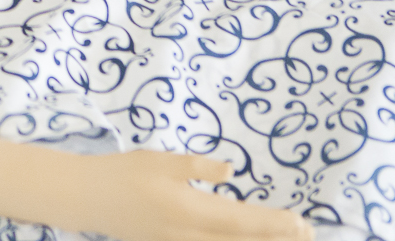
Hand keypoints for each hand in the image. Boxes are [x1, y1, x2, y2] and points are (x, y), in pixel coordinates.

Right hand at [66, 151, 311, 240]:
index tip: (301, 223)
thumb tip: (231, 172)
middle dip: (274, 240)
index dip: (274, 225)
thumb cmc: (123, 173)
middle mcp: (188, 235)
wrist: (86, 198)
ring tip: (283, 238)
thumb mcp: (160, 160)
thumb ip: (197, 167)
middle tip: (307, 234)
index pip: (241, 221)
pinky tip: (240, 239)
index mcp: (188, 209)